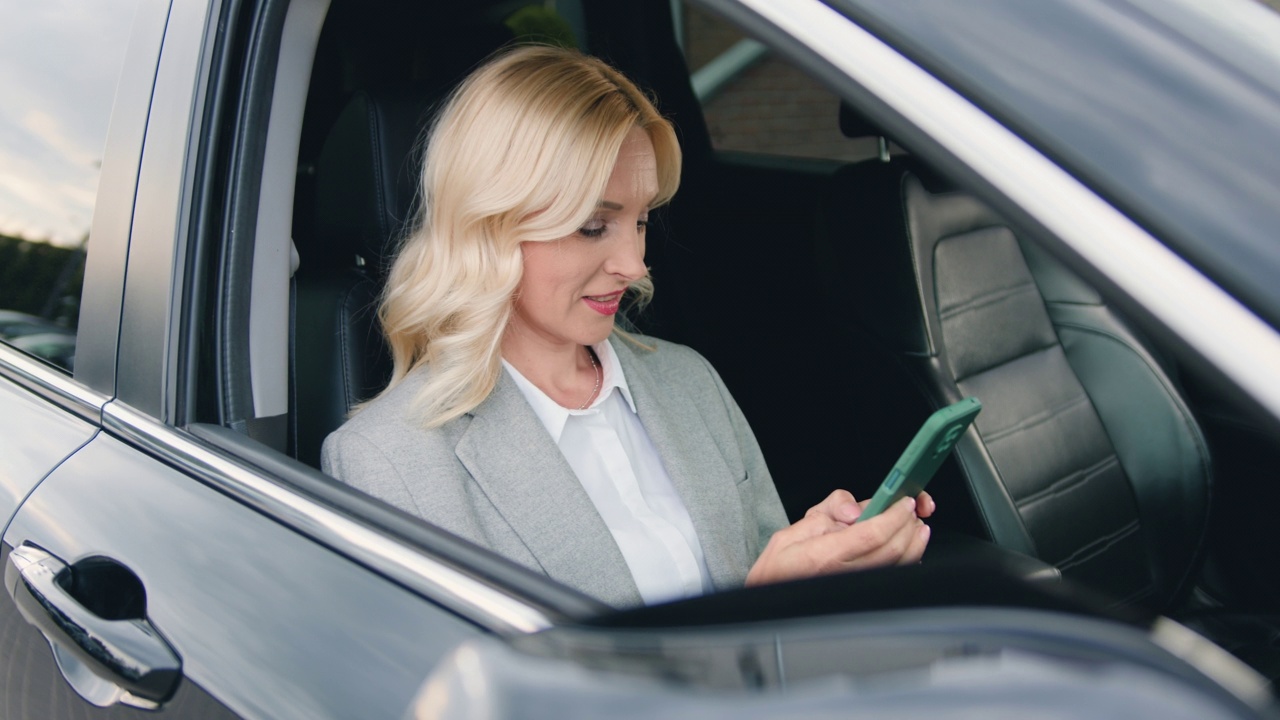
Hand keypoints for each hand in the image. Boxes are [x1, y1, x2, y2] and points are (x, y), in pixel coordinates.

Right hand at [745, 489, 933, 586]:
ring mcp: (857, 586)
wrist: (772, 595)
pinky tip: (910, 548)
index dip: (894, 516)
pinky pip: (894, 576)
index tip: (903, 502)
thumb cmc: (781, 566)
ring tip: (917, 526)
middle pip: (892, 550)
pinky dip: (909, 560)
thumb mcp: (793, 529)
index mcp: (826, 555)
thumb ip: (827, 512)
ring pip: (899, 566)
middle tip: (912, 508)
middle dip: (908, 525)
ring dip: (915, 543)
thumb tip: (855, 511)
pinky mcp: (864, 592)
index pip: (872, 534)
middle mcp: (844, 574)